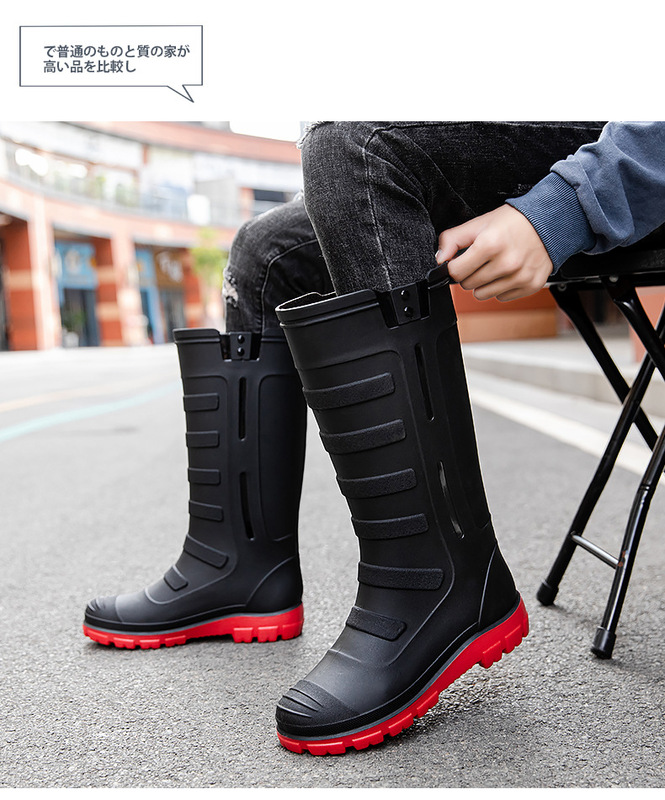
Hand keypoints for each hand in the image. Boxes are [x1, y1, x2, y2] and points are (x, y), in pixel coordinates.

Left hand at [435, 205, 552, 301]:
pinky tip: (509, 272)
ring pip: (482, 295)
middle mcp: (506, 263)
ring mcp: (520, 276)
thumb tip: (439, 259)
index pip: (456, 273)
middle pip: (468, 285)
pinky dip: (502, 287)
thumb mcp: (479, 224)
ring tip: (495, 266)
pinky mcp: (530, 285)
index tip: (462, 261)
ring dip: (484, 283)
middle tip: (482, 260)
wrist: (548, 222)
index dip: (456, 266)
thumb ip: (453, 240)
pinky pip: (502, 297)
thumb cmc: (512, 223)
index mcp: (490, 244)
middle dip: (470, 273)